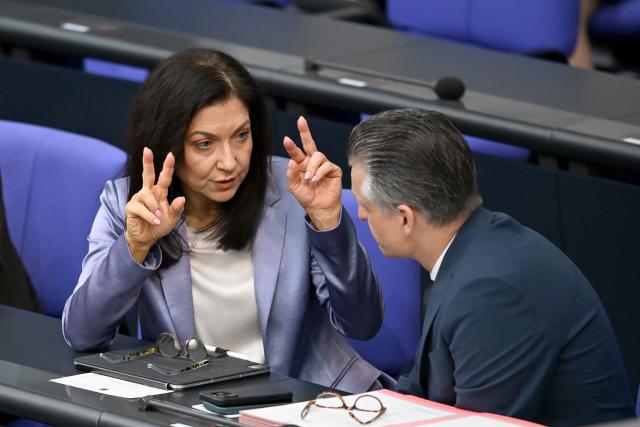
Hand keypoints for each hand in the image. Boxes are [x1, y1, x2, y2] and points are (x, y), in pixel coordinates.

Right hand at [124, 147, 184, 262]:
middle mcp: (148, 192)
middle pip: (147, 174)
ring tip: (159, 217)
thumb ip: (177, 208)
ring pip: (147, 196)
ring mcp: (138, 199)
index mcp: (159, 193)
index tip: (171, 155)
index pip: (164, 178)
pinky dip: (150, 215)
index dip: (167, 167)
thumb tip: (182, 198)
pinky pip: (141, 208)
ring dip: (155, 207)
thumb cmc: (159, 225)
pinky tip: (154, 221)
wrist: (147, 238)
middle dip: (147, 162)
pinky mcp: (131, 207)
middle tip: (147, 150)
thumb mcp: (172, 218)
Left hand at [283, 116, 341, 229]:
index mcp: (302, 164)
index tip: (286, 139)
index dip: (291, 145)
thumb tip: (291, 161)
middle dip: (305, 132)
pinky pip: (326, 165)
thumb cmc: (307, 197)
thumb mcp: (294, 187)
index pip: (296, 152)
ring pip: (318, 156)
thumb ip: (291, 175)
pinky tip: (315, 179)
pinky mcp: (333, 170)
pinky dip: (319, 172)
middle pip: (310, 143)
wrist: (319, 208)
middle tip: (301, 121)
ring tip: (309, 178)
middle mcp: (313, 162)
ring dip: (311, 167)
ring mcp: (324, 165)